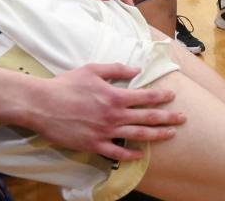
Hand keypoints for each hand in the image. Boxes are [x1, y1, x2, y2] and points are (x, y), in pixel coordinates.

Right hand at [25, 63, 183, 160]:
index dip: (161, 96)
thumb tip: (136, 70)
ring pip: (137, 135)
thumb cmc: (66, 84)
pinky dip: (130, 154)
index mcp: (115, 96)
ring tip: (170, 134)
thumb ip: (116, 69)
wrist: (42, 105)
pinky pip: (116, 152)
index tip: (172, 96)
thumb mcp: (93, 69)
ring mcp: (105, 132)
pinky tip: (141, 155)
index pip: (145, 97)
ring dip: (156, 135)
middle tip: (183, 118)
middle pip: (147, 118)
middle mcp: (114, 115)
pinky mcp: (93, 145)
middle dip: (168, 117)